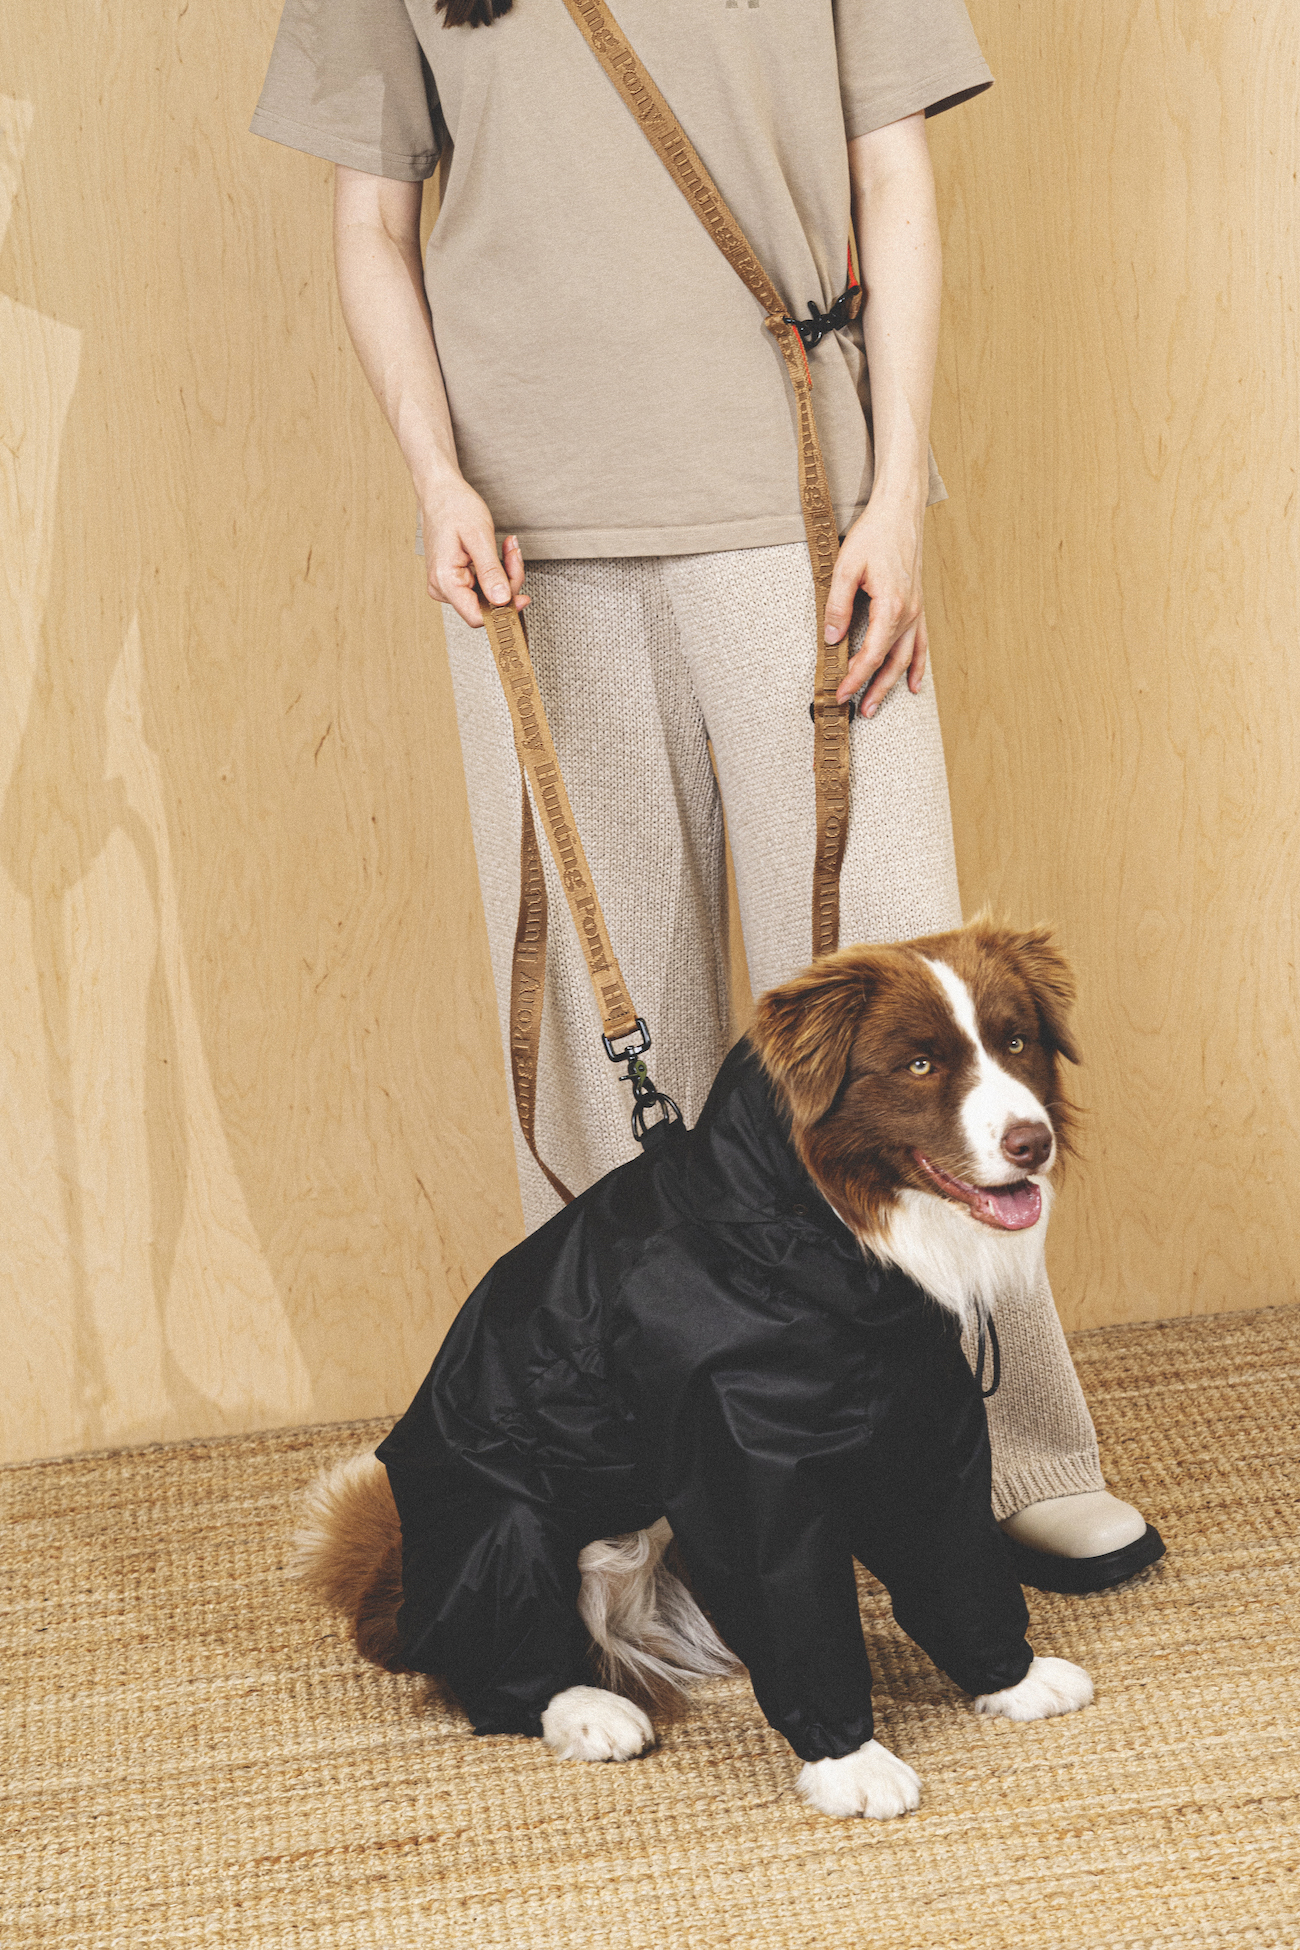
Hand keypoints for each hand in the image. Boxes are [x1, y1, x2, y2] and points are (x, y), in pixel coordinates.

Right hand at [419, 473, 528, 628]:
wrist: (441, 492)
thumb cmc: (454, 507)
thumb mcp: (479, 537)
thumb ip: (491, 572)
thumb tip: (501, 601)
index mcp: (445, 581)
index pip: (477, 616)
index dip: (503, 610)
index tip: (523, 598)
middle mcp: (443, 587)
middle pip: (486, 604)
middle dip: (508, 581)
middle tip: (513, 554)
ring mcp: (449, 584)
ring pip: (488, 594)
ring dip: (505, 573)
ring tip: (508, 548)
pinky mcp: (456, 579)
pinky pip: (484, 584)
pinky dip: (498, 570)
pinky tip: (501, 552)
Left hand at [823, 494, 926, 717]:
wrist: (900, 512)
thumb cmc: (874, 535)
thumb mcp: (846, 567)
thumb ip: (837, 604)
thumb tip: (831, 637)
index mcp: (891, 606)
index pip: (870, 654)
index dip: (854, 677)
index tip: (839, 693)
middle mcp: (909, 613)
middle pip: (890, 662)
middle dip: (874, 689)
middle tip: (858, 710)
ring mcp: (917, 611)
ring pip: (907, 657)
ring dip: (893, 684)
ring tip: (878, 705)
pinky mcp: (918, 606)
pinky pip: (921, 644)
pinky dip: (917, 666)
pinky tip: (913, 683)